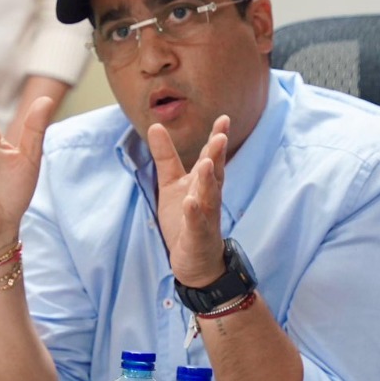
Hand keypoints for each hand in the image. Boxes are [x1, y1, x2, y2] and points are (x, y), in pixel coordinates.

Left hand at [150, 116, 229, 286]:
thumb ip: (166, 156)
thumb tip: (155, 125)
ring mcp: (206, 219)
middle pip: (214, 174)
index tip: (224, 119)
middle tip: (220, 136)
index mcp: (203, 184)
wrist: (196, 261)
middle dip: (217, 155)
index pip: (211, 158)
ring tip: (208, 164)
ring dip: (208, 181)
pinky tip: (190, 203)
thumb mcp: (172, 184)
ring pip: (209, 198)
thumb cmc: (187, 219)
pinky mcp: (198, 238)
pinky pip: (196, 225)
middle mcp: (208, 199)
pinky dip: (194, 214)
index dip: (217, 139)